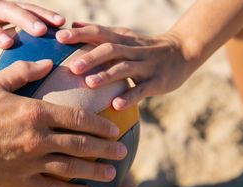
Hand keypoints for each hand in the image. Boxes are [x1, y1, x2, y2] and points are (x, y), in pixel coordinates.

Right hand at [0, 60, 127, 186]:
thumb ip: (21, 72)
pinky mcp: (21, 181)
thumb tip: (47, 63)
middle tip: (123, 151)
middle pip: (82, 143)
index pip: (78, 118)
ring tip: (112, 172)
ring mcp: (31, 162)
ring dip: (95, 170)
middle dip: (106, 148)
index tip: (114, 128)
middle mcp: (39, 139)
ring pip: (72, 167)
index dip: (100, 123)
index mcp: (35, 113)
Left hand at [56, 23, 194, 110]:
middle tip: (72, 67)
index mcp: (123, 39)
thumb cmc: (145, 48)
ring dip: (107, 75)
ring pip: (125, 68)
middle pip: (111, 49)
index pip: (100, 33)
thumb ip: (101, 34)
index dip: (80, 34)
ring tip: (89, 83)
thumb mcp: (124, 38)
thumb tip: (73, 25)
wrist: (183, 52)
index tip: (59, 38)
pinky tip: (116, 105)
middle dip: (91, 57)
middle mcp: (133, 50)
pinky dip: (129, 97)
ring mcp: (146, 65)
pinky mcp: (157, 81)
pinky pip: (142, 89)